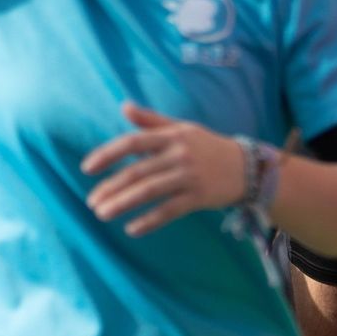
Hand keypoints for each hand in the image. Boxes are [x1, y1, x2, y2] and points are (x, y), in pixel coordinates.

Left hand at [81, 101, 245, 235]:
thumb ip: (150, 120)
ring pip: (149, 192)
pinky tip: (131, 229)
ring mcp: (189, 177)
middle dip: (110, 188)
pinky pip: (170, 211)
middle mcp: (178, 155)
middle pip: (137, 172)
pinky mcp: (200, 197)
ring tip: (102, 213)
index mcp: (170, 136)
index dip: (107, 155)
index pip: (131, 143)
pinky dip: (150, 221)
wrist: (249, 167)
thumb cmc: (207, 146)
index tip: (87, 168)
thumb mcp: (181, 128)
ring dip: (123, 204)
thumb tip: (123, 106)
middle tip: (91, 202)